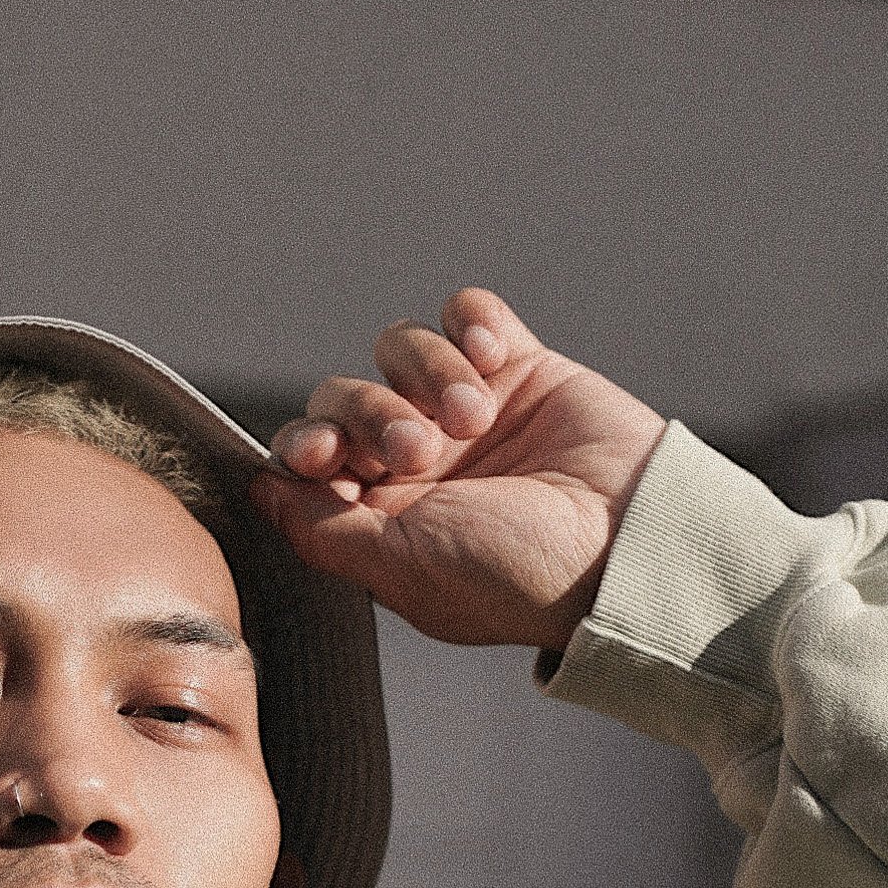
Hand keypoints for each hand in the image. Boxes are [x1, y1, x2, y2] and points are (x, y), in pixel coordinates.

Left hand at [251, 289, 666, 650]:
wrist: (629, 544)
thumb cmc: (519, 574)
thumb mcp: (402, 568)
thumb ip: (320, 529)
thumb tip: (258, 490)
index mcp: (381, 517)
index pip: (308, 456)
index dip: (307, 443)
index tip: (328, 454)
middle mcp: (416, 463)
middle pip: (343, 395)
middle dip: (371, 413)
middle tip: (419, 449)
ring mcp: (466, 412)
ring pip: (399, 348)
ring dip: (426, 373)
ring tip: (474, 415)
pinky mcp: (520, 368)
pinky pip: (466, 314)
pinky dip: (470, 324)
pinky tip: (493, 358)